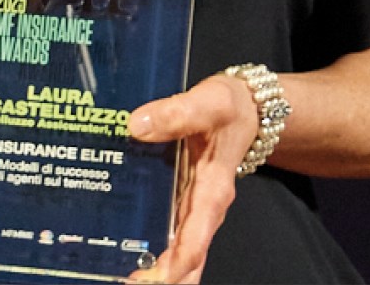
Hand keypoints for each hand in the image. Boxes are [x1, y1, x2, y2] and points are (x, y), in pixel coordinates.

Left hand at [124, 76, 258, 283]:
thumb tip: (136, 125)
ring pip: (177, 250)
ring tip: (120, 277)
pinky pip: (168, 232)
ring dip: (154, 268)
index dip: (179, 261)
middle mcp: (203, 207)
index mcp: (213, 189)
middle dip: (162, 277)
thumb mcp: (209, 103)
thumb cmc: (231, 108)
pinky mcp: (182, 200)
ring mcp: (193, 207)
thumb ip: (176, 113)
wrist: (249, 109)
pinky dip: (150, 248)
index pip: (197, 234)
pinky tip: (123, 254)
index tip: (159, 280)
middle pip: (186, 255)